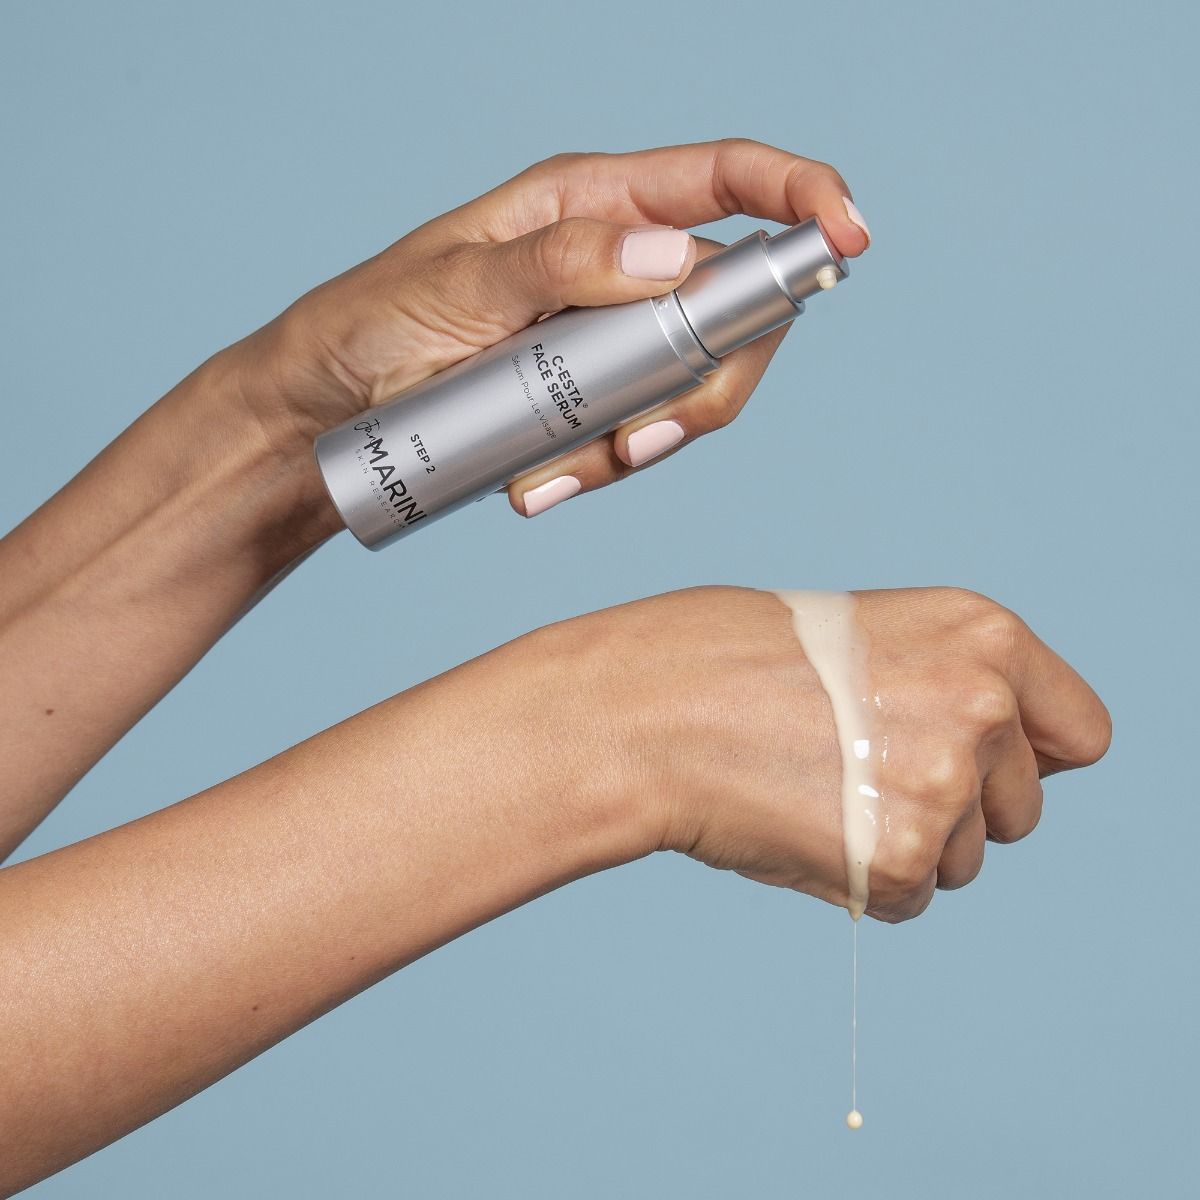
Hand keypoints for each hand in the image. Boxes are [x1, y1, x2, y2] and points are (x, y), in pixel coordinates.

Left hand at [229, 138, 869, 517]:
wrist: (324, 413)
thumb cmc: (369, 325)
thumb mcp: (457, 283)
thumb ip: (563, 263)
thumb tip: (678, 256)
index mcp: (591, 202)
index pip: (726, 179)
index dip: (801, 197)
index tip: (849, 237)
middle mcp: (618, 263)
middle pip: (732, 310)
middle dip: (707, 384)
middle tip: (640, 444)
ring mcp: (609, 335)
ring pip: (691, 386)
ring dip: (642, 444)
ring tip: (550, 479)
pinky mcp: (590, 398)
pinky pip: (639, 435)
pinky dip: (604, 471)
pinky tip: (539, 489)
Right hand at [545, 585, 1110, 920]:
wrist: (645, 709)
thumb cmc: (728, 661)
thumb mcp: (863, 634)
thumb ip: (947, 681)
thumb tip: (995, 758)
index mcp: (983, 633)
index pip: (1081, 734)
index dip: (1027, 758)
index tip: (978, 767)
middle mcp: (983, 704)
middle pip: (1022, 809)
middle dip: (955, 809)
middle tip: (856, 771)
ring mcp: (946, 784)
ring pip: (965, 860)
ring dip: (904, 845)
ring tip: (815, 792)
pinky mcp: (901, 859)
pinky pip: (910, 899)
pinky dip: (862, 882)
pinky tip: (798, 828)